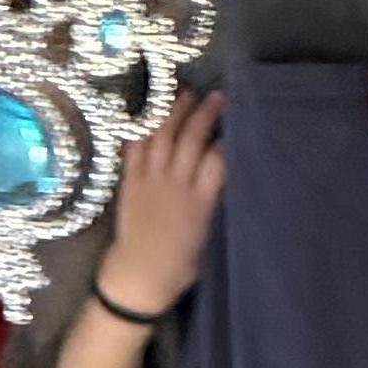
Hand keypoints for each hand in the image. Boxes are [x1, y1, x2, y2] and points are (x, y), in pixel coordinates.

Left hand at [101, 99, 226, 313]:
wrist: (139, 274)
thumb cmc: (182, 264)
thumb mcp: (210, 240)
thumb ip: (217, 206)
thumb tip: (231, 178)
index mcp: (199, 205)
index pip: (217, 162)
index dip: (227, 142)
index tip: (237, 125)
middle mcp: (175, 185)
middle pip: (190, 140)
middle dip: (205, 114)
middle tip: (218, 96)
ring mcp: (150, 179)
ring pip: (162, 135)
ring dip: (175, 111)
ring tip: (186, 93)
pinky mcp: (130, 178)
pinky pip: (135, 145)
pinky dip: (143, 126)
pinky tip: (152, 111)